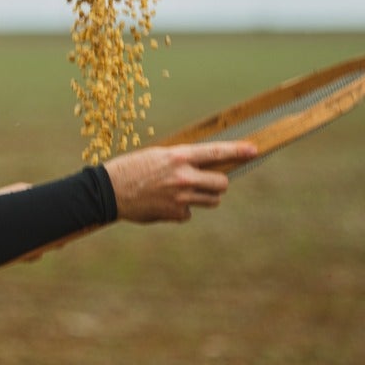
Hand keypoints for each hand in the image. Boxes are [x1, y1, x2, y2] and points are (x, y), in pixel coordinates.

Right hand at [104, 140, 257, 223]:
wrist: (109, 191)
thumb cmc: (131, 168)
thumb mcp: (157, 156)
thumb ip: (181, 161)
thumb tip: (202, 168)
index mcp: (178, 156)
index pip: (215, 151)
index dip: (238, 150)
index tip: (254, 149)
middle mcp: (183, 176)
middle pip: (222, 182)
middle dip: (219, 183)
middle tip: (210, 181)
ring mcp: (181, 197)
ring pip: (211, 200)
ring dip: (205, 197)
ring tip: (185, 192)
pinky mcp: (175, 214)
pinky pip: (190, 213)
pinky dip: (182, 210)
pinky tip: (164, 204)